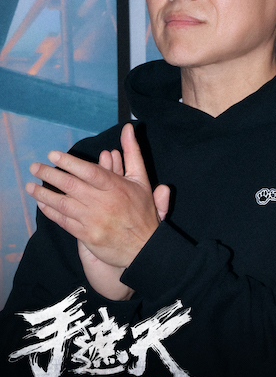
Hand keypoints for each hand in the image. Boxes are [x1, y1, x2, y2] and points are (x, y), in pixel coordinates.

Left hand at [26, 124, 169, 269]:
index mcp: (117, 187)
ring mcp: (93, 220)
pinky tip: (42, 203)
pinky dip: (50, 212)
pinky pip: (64, 221)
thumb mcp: (141, 178)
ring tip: (30, 186)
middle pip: (72, 186)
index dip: (70, 162)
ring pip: (63, 204)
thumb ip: (132, 152)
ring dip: (44, 194)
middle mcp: (103, 203)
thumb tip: (127, 128)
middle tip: (34, 167)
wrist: (144, 248)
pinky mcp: (86, 235)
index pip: (90, 172)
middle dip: (50, 175)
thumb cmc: (142, 210)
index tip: (52, 155)